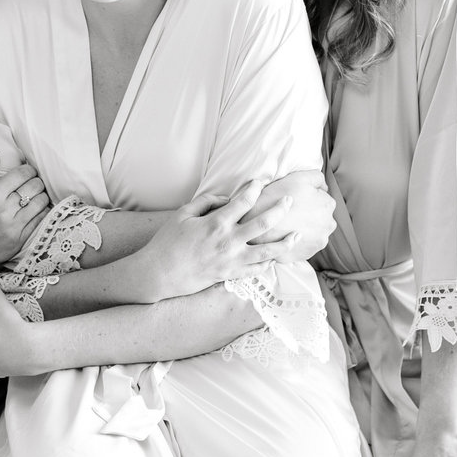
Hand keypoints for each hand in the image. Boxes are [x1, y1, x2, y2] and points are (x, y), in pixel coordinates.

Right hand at [0, 155, 48, 266]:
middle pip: (35, 187)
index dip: (28, 169)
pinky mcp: (17, 242)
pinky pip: (40, 221)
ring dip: (41, 195)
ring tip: (35, 194)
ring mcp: (13, 228)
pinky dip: (42, 211)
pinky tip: (36, 208)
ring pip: (41, 203)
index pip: (23, 174)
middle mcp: (5, 211)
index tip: (26, 170)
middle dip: (36, 180)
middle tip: (32, 181)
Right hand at [132, 182, 292, 300]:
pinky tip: (276, 257)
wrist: (159, 274)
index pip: (244, 201)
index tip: (263, 181)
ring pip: (268, 251)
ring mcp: (232, 261)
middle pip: (264, 223)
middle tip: (290, 201)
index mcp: (217, 223)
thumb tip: (227, 198)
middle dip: (280, 209)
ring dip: (285, 242)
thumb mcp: (183, 214)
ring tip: (296, 234)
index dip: (256, 188)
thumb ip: (207, 201)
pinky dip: (269, 263)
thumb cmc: (168, 242)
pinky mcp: (230, 275)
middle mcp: (229, 241)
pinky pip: (256, 270)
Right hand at [246, 169, 334, 258]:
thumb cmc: (277, 198)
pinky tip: (286, 235)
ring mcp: (319, 242)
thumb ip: (317, 178)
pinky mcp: (308, 254)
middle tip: (290, 212)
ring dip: (304, 228)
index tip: (294, 200)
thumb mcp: (298, 178)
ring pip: (313, 232)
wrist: (256, 227)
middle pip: (320, 216)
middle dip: (309, 214)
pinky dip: (298, 241)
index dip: (306, 198)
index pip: (321, 198)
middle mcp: (328, 225)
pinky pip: (305, 245)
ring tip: (287, 225)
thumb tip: (324, 186)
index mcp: (328, 205)